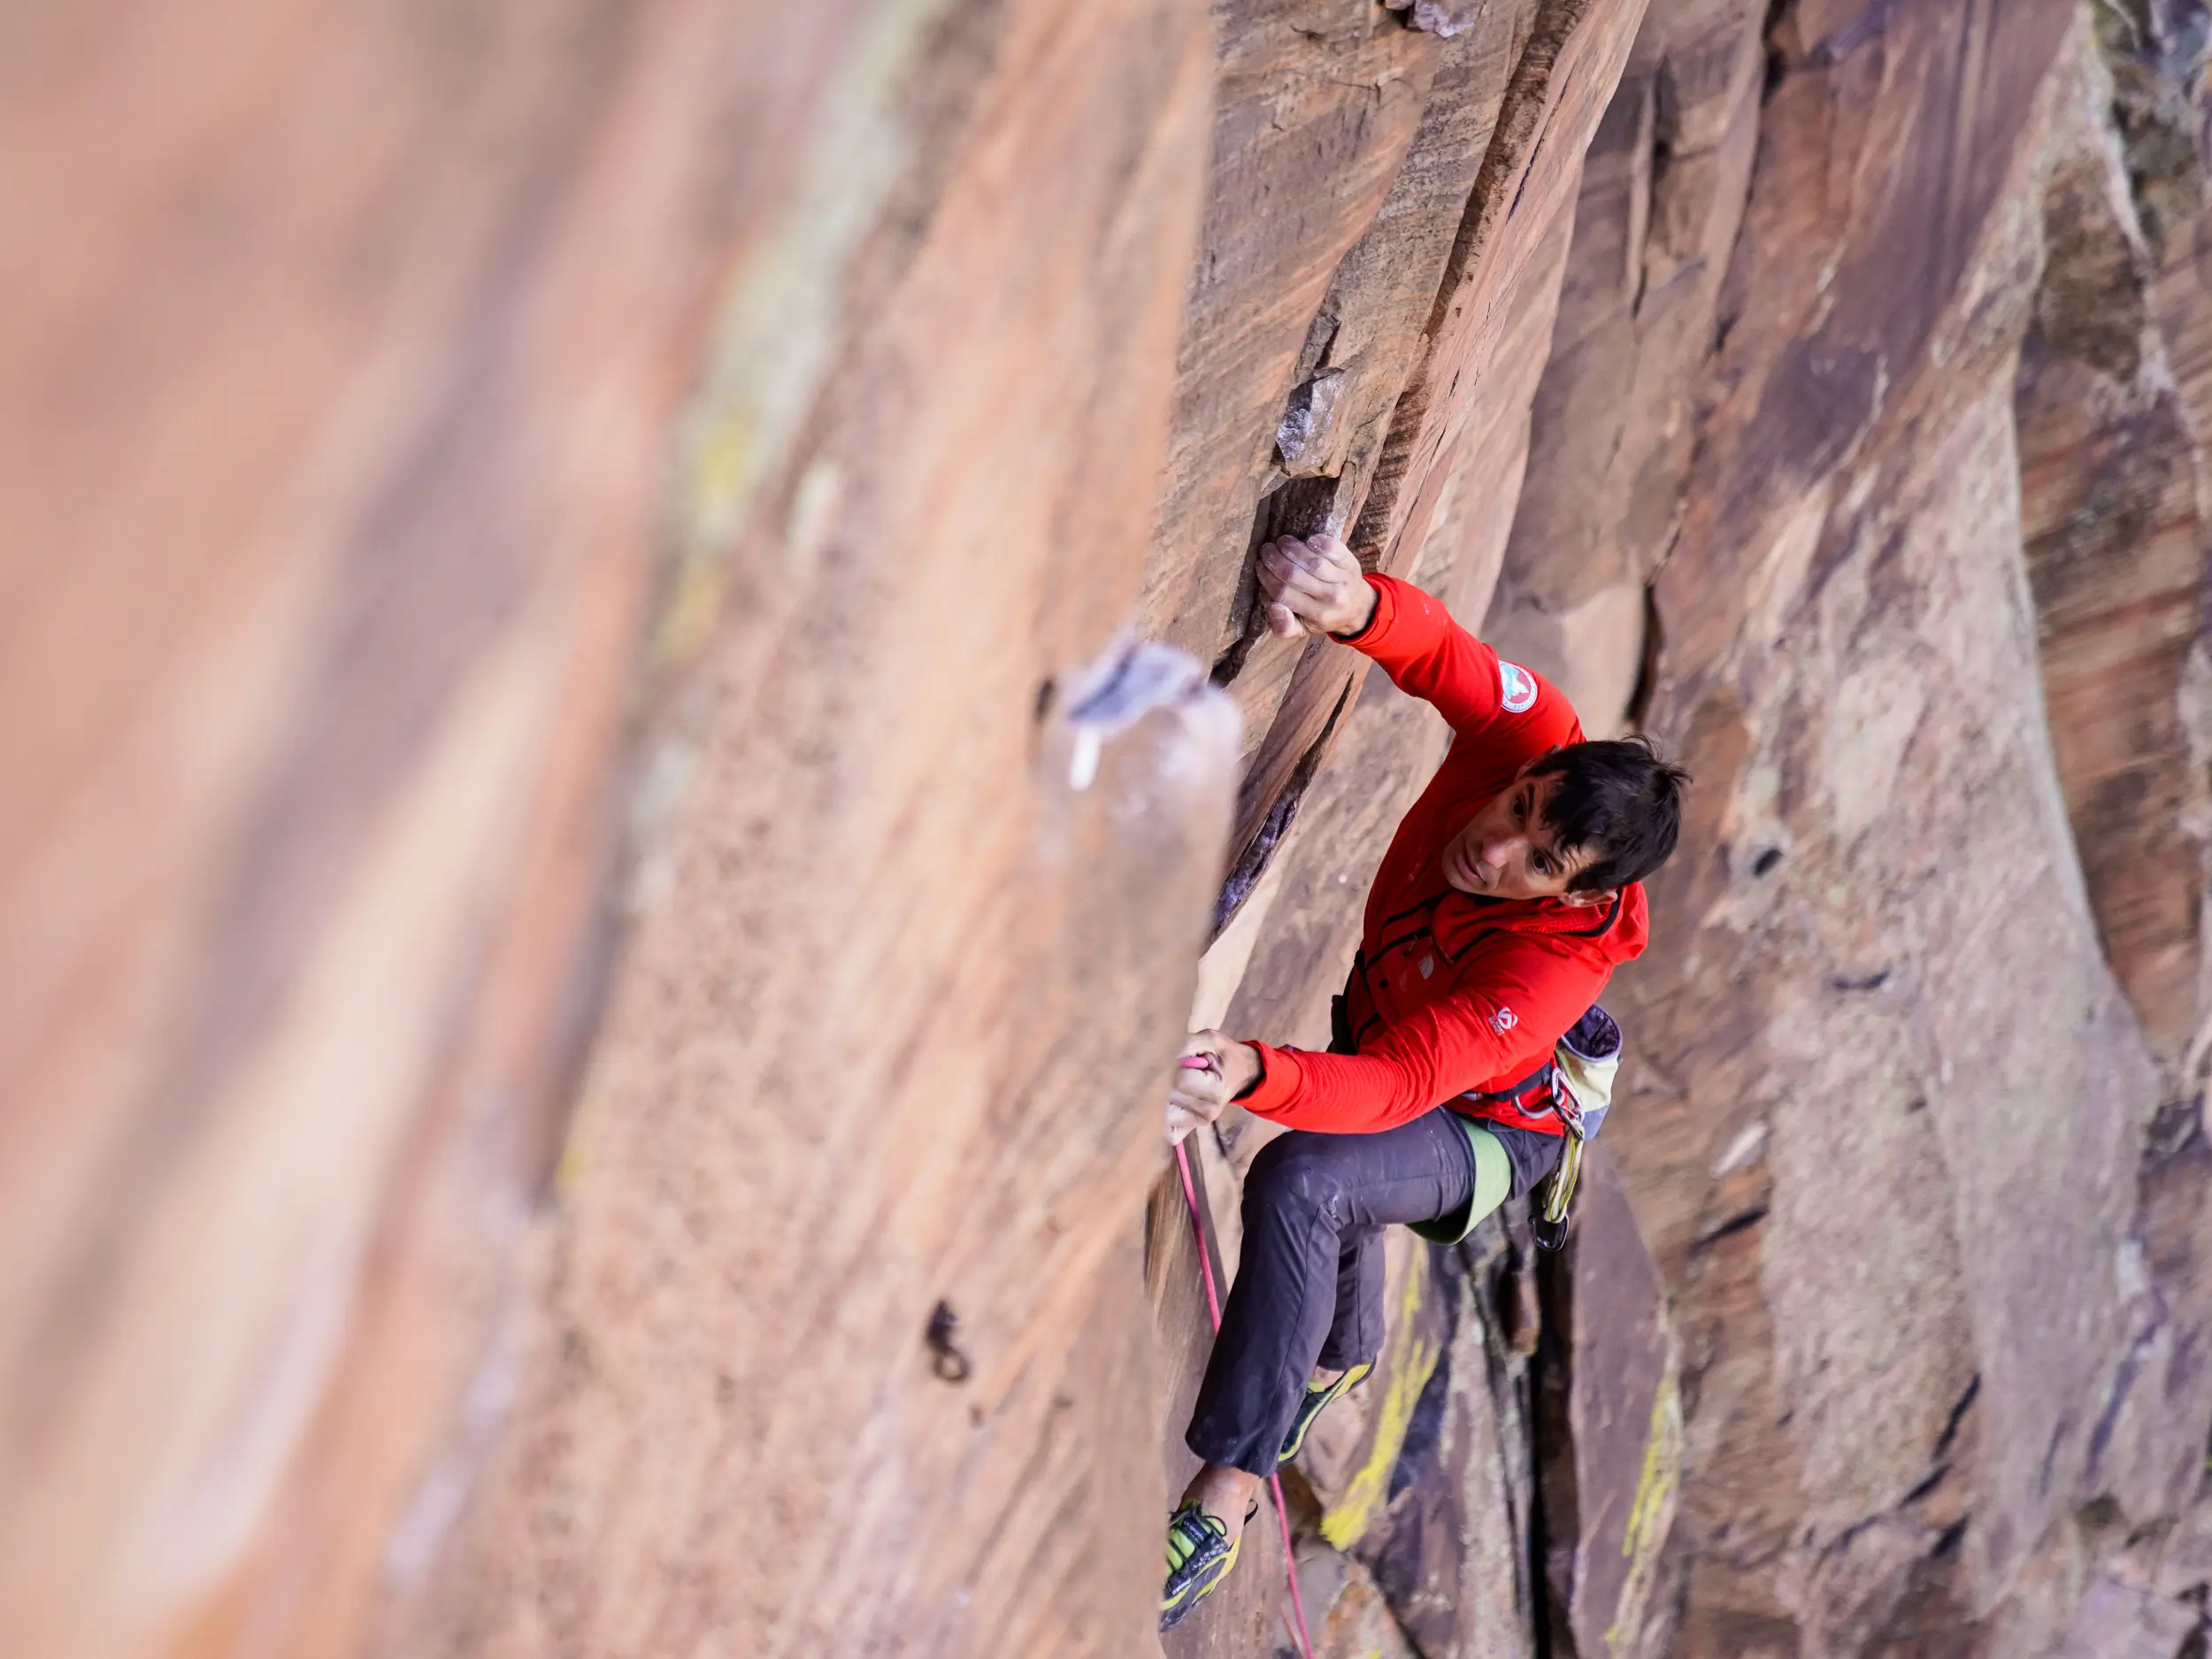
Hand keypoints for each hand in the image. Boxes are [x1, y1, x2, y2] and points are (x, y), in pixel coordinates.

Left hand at [1164, 1030, 1261, 1144]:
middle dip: (1164, 1080)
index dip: (1174, 1065)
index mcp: (1217, 1089)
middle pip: (1168, 1097)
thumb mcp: (1212, 1040)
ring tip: (1175, 1082)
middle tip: (1175, 1069)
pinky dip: (1164, 1118)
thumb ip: (1190, 1043)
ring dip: (1161, 1096)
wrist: (1239, 1073)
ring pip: (1164, 1113)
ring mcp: (1199, 1122)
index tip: (1181, 1058)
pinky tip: (1169, 1101)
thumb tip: (1165, 1054)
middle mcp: (1209, 1111)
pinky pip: (1169, 1132)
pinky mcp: (1190, 1128)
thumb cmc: (1223, 1055)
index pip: (1180, 1080)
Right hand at [1256, 534, 1375, 638]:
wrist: (1358, 608)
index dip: (1267, 577)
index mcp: (1316, 615)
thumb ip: (1285, 627)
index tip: (1259, 565)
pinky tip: (1308, 539)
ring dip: (1293, 548)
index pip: (1284, 594)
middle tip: (1266, 550)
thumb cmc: (1324, 616)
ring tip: (1281, 542)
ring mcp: (1343, 580)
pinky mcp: (1351, 564)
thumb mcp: (1303, 629)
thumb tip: (1273, 608)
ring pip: (1313, 562)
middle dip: (1275, 560)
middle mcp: (1331, 598)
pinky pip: (1336, 551)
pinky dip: (1321, 543)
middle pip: (1295, 576)